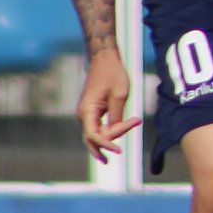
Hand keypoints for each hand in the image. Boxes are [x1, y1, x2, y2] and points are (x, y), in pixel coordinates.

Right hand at [78, 47, 141, 163]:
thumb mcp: (119, 96)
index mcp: (87, 111)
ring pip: (97, 134)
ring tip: (129, 130)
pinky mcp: (92, 112)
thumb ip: (116, 116)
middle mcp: (83, 115)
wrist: (104, 60)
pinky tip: (119, 134)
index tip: (119, 151)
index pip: (94, 136)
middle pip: (94, 138)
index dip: (106, 145)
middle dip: (108, 144)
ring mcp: (86, 114)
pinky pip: (99, 127)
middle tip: (123, 145)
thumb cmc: (113, 75)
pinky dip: (110, 131)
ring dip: (112, 135)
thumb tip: (114, 133)